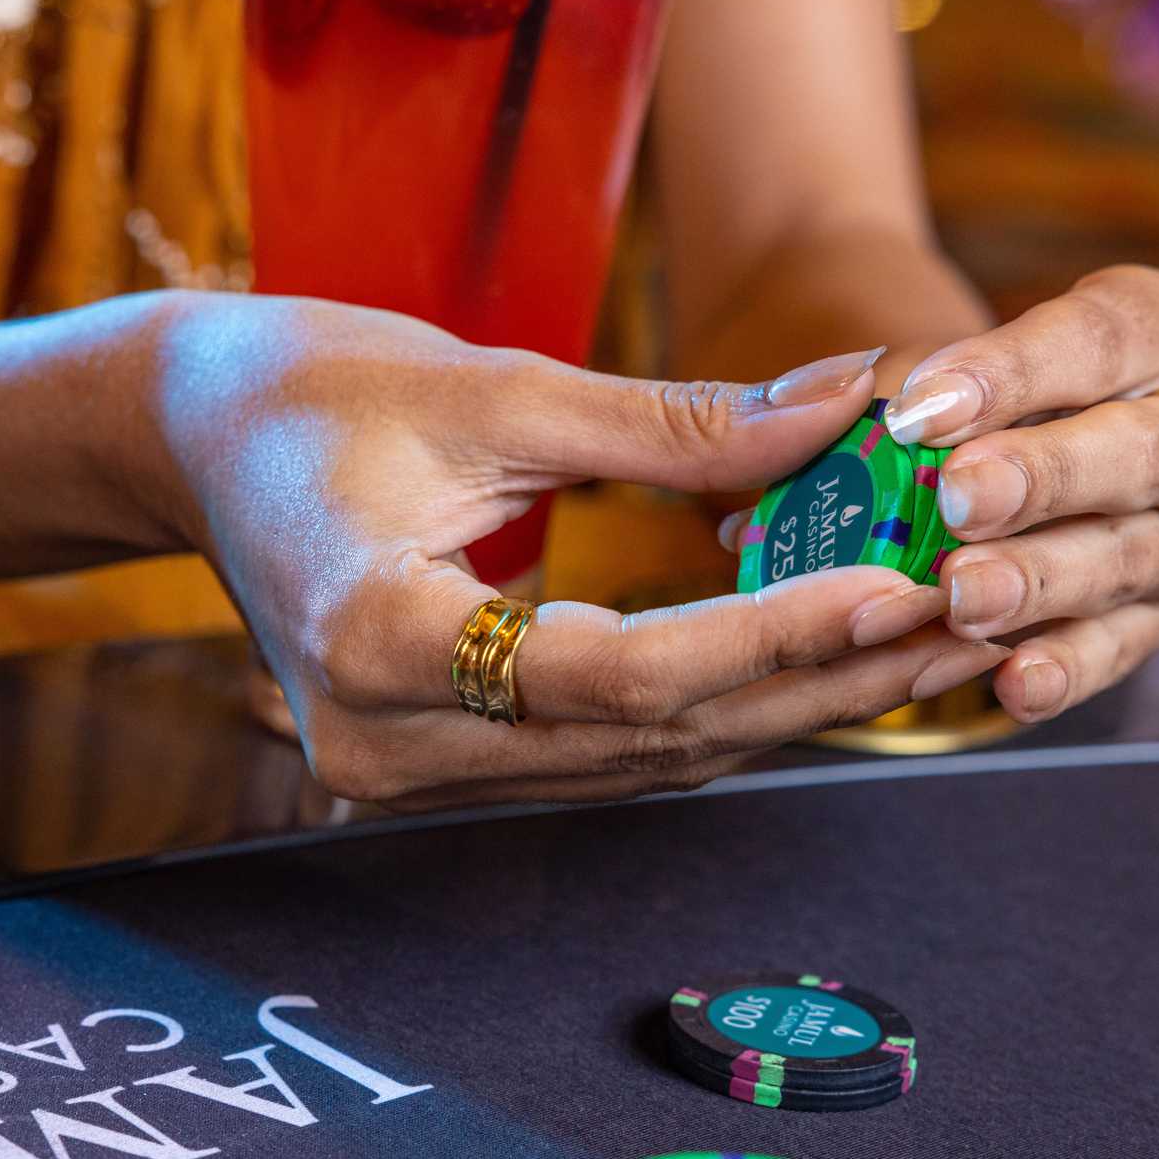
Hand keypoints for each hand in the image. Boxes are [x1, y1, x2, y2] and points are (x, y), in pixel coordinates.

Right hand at [141, 294, 1009, 806]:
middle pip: (646, 736)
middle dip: (814, 679)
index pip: (612, 670)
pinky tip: (815, 658)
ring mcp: (404, 774)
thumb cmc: (313, 385)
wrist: (198, 440)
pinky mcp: (436, 768)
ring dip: (787, 702)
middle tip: (960, 615)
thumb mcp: (491, 384)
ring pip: (641, 761)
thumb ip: (674, 425)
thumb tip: (850, 411)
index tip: (896, 588)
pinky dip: (716, 704)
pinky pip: (606, 751)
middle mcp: (383, 743)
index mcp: (373, 637)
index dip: (766, 637)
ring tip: (920, 635)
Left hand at [740, 266, 1158, 723]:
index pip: (1104, 335)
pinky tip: (1009, 682)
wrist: (973, 453)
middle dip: (1053, 476)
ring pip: (1145, 554)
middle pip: (1152, 448)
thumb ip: (862, 391)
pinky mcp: (1158, 615)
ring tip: (964, 597)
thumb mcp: (914, 376)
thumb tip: (792, 419)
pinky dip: (1065, 667)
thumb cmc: (951, 398)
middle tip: (962, 500)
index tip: (923, 410)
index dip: (1019, 371)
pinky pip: (1123, 648)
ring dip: (1051, 579)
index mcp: (1153, 330)